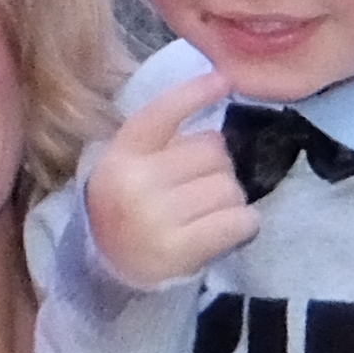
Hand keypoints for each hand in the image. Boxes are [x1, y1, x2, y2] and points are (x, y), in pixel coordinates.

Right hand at [83, 73, 258, 286]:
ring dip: (229, 200)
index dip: (195, 93)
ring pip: (230, 187)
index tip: (225, 80)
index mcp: (120, 156)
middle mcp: (135, 182)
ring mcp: (157, 216)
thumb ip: (162, 142)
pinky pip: (240, 220)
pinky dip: (242, 225)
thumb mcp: (130, 169)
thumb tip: (219, 99)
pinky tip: (222, 232)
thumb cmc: (130, 212)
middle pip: (213, 151)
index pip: (161, 113)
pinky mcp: (181, 248)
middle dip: (217, 167)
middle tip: (198, 191)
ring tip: (206, 215)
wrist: (110, 272)